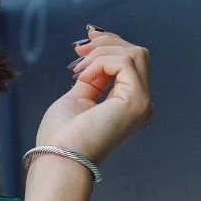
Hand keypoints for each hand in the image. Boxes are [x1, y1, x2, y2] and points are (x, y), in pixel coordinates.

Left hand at [33, 25, 153, 165]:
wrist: (58, 158)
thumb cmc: (62, 136)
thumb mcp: (78, 97)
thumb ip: (92, 77)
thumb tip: (93, 51)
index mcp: (128, 106)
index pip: (131, 64)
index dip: (110, 46)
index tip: (83, 42)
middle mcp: (141, 105)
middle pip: (137, 55)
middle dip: (107, 43)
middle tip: (78, 50)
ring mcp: (142, 103)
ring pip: (134, 54)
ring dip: (100, 54)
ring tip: (77, 71)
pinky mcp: (137, 101)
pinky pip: (125, 62)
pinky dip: (100, 63)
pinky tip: (83, 78)